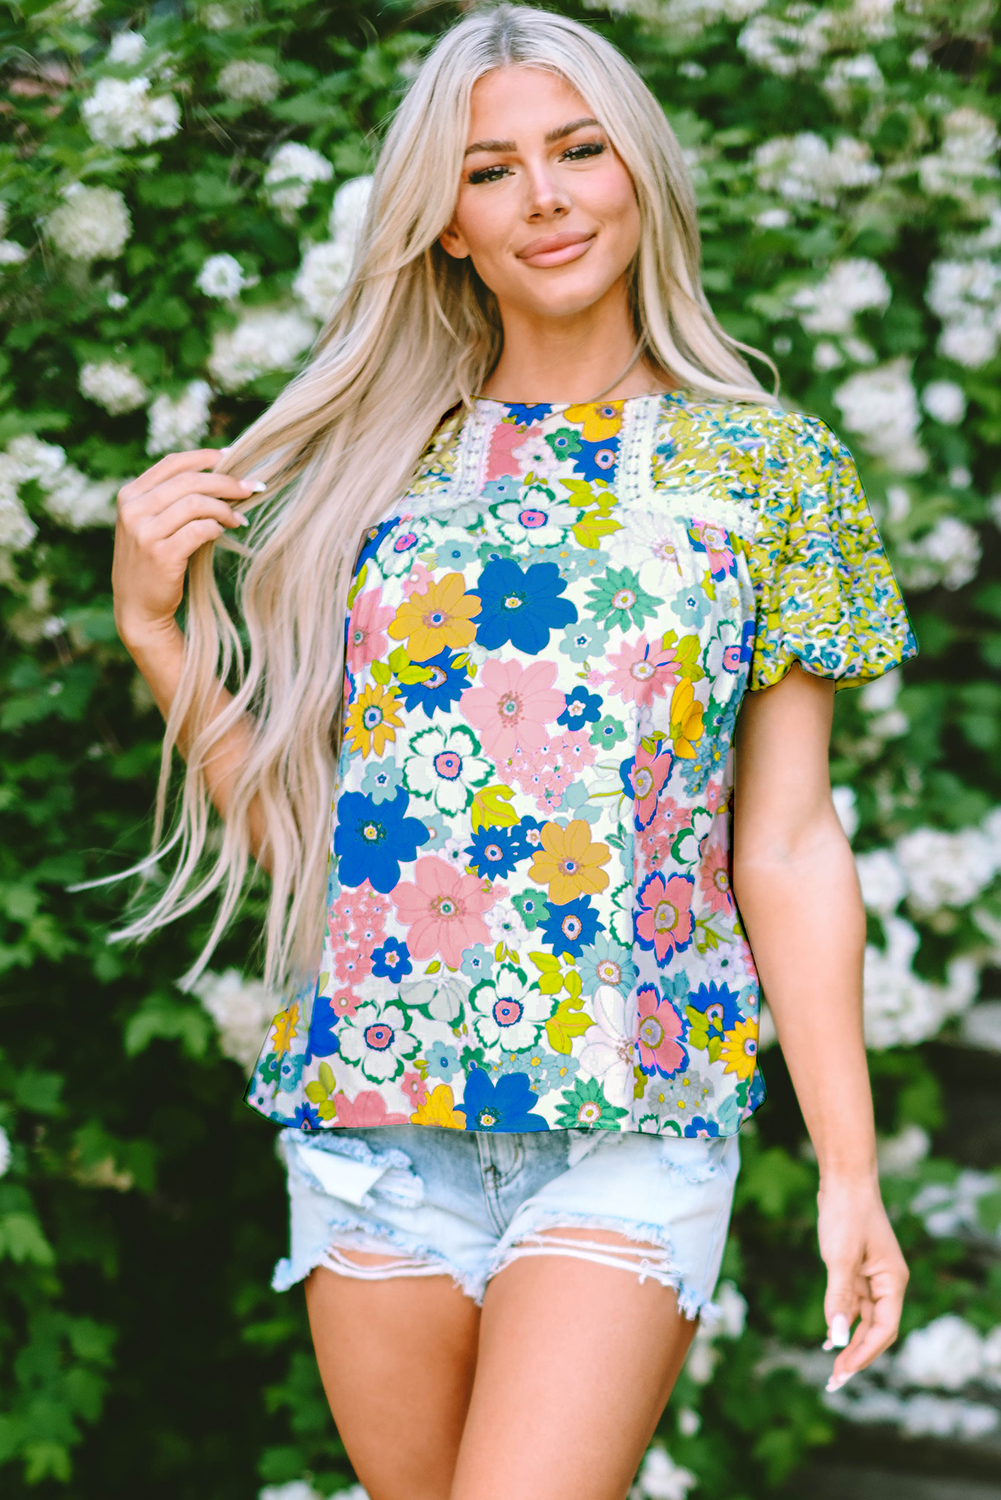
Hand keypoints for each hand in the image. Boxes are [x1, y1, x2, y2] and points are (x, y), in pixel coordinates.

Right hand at [112, 448, 260, 647]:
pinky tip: (225, 531)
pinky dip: (217, 527)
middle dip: (226, 482)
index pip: (172, 463)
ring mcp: (145, 533)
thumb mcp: (150, 524)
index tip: (234, 457)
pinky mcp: (161, 555)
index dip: (205, 457)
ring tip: (239, 518)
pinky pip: (200, 530)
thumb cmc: (154, 562)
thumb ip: (170, 499)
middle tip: (251, 488)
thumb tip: (221, 472)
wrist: (138, 608)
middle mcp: (133, 510)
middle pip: (189, 481)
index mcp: (130, 495)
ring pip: (197, 504)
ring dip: (225, 508)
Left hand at [817, 1176, 907, 1390]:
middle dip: (856, 1355)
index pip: (884, 1330)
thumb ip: (839, 1297)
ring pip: (862, 1319)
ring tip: (832, 1367)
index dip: (864, 1353)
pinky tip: (829, 1336)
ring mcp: (871, 1277)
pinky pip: (852, 1304)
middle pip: (875, 1330)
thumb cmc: (846, 1214)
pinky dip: (841, 1320)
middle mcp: (886, 1284)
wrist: (843, 1180)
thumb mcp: (840, 1257)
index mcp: (893, 1282)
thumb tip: (835, 1336)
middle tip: (835, 1380)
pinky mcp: (856, 1270)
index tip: (843, 1371)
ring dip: (848, 1341)